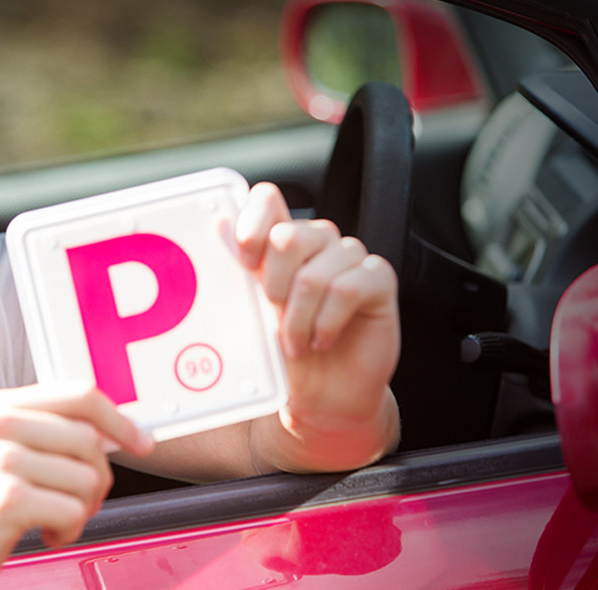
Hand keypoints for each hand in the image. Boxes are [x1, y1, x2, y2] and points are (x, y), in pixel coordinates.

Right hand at [0, 384, 153, 587]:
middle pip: (92, 441)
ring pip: (89, 478)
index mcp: (4, 405)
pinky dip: (69, 529)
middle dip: (99, 478)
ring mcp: (2, 462)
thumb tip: (119, 431)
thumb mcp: (3, 447)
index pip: (82, 394)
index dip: (120, 419)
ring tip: (51, 517)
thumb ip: (51, 431)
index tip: (140, 442)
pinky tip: (43, 531)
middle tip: (77, 501)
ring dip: (83, 509)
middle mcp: (2, 426)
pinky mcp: (8, 500)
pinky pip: (74, 510)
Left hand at [235, 182, 399, 471]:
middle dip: (274, 285)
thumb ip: (242, 267)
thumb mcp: (253, 310)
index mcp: (281, 242)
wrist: (321, 396)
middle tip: (274, 316)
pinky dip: (328, 321)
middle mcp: (317, 243)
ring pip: (317, 271)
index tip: (245, 259)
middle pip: (290, 235)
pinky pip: (349, 287)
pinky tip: (323, 339)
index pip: (268, 200)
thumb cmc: (284, 353)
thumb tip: (219, 225)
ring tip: (296, 342)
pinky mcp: (379, 280)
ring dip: (299, 318)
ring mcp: (350, 259)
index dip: (252, 221)